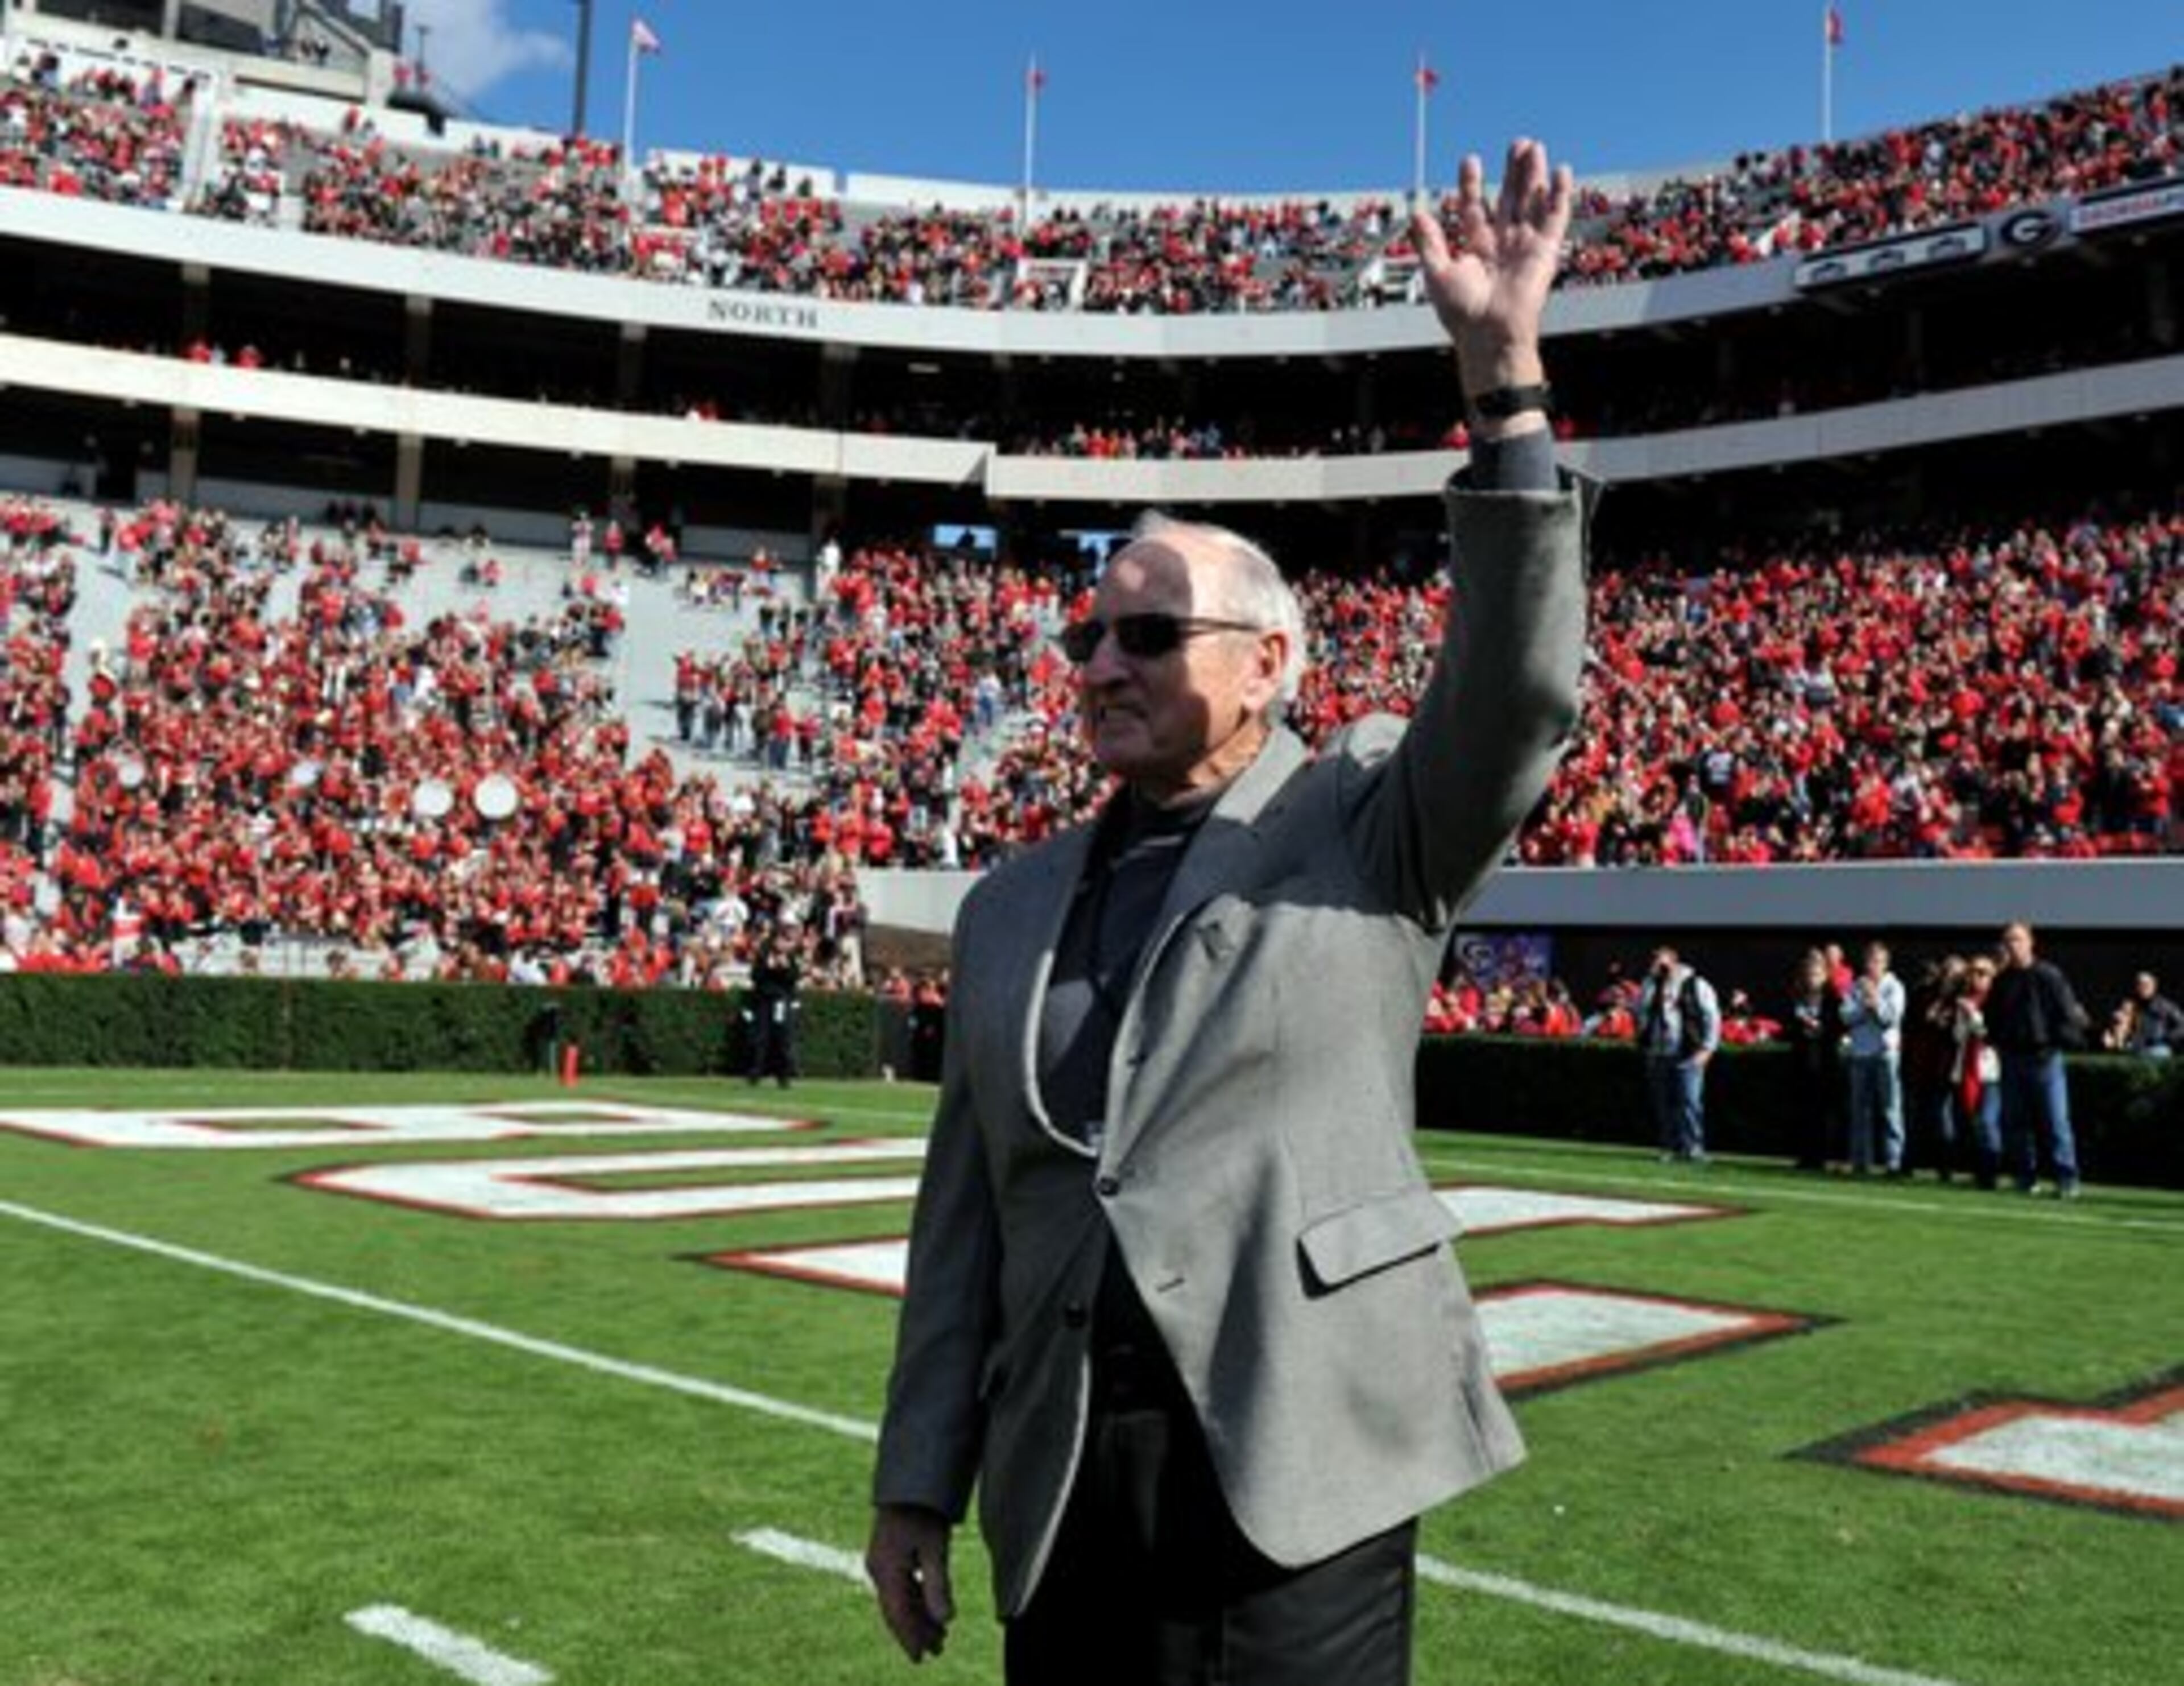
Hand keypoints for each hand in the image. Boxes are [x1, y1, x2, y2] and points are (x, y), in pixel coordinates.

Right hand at [866, 1503, 954, 1662]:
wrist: (908, 1481)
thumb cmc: (923, 1511)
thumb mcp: (935, 1548)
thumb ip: (938, 1584)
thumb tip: (945, 1620)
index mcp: (886, 1569)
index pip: (897, 1614)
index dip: (910, 1637)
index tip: (922, 1657)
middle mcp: (878, 1569)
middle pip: (897, 1610)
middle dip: (917, 1631)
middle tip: (938, 1649)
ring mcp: (880, 1562)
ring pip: (898, 1600)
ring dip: (918, 1617)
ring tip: (939, 1634)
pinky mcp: (886, 1556)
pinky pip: (899, 1587)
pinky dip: (915, 1600)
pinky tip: (930, 1609)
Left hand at [1411, 137, 1572, 395]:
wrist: (1488, 333)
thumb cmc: (1461, 313)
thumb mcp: (1437, 272)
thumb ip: (1429, 242)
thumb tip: (1416, 214)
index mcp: (1476, 248)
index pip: (1475, 207)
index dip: (1472, 184)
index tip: (1470, 159)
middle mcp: (1502, 243)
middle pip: (1508, 198)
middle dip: (1512, 171)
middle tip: (1515, 143)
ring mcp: (1525, 245)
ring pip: (1531, 201)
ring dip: (1534, 174)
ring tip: (1534, 146)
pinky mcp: (1545, 250)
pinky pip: (1555, 217)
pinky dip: (1559, 194)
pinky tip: (1561, 170)